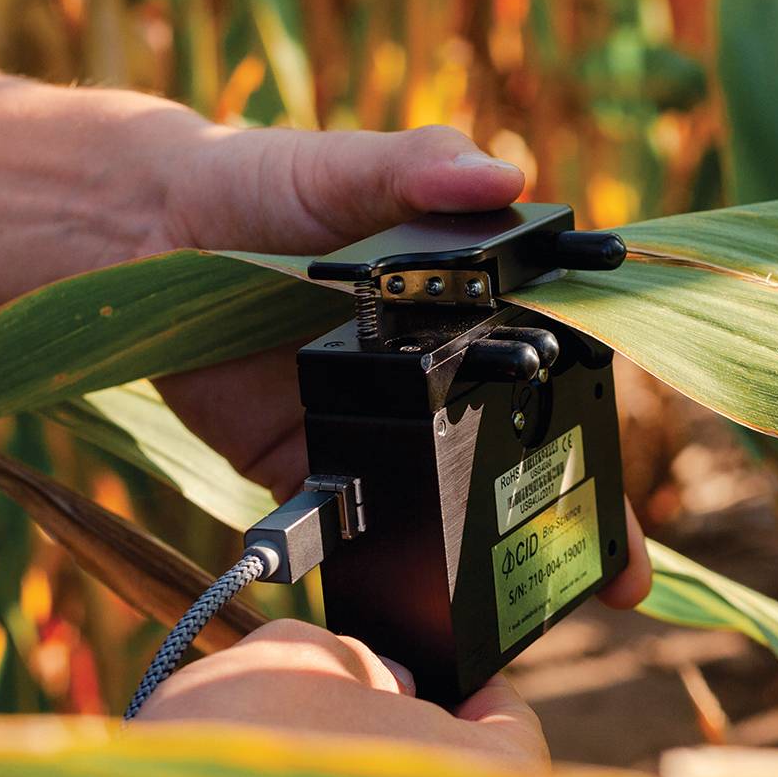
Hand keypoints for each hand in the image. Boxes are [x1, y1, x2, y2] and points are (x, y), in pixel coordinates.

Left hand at [134, 113, 651, 607]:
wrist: (147, 231)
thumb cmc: (262, 181)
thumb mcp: (346, 164)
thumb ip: (418, 168)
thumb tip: (498, 177)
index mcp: (464, 293)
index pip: (554, 356)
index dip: (599, 415)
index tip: (630, 469)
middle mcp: (433, 364)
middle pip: (522, 443)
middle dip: (577, 511)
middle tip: (621, 578)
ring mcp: (376, 419)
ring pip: (450, 495)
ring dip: (494, 548)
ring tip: (539, 612)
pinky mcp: (309, 460)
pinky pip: (353, 522)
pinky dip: (380, 564)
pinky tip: (413, 605)